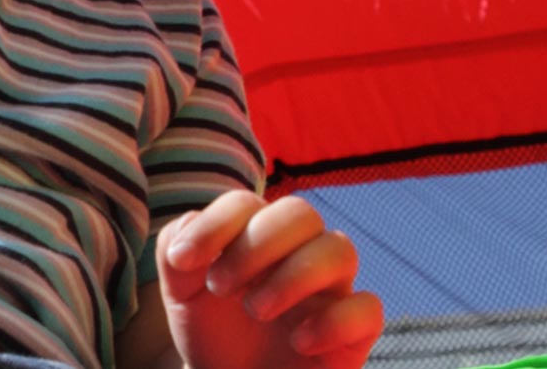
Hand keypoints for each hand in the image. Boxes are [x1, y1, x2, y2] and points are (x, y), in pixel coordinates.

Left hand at [156, 192, 381, 368]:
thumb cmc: (214, 333)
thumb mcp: (183, 294)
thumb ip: (178, 254)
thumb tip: (188, 237)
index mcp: (259, 236)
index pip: (247, 204)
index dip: (216, 224)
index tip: (184, 261)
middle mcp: (300, 254)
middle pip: (301, 213)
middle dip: (257, 244)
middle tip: (222, 286)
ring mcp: (331, 291)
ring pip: (340, 249)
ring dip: (293, 275)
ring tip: (256, 310)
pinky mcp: (353, 334)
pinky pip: (368, 309)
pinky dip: (334, 321)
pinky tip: (300, 341)